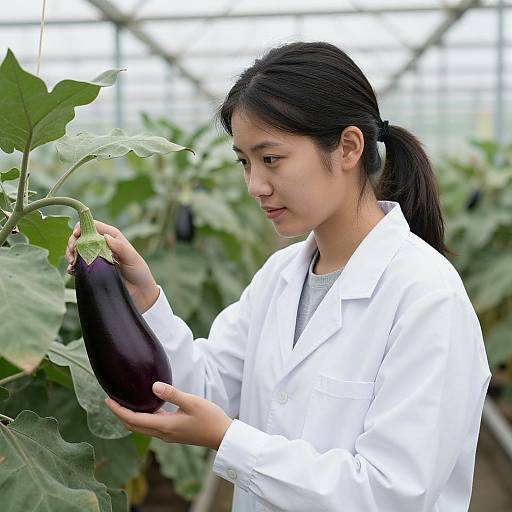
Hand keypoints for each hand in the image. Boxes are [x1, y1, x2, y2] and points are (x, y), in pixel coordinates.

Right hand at [66, 220, 158, 311]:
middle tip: (71, 252)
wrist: (139, 292)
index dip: (81, 227)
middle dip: (72, 242)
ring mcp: (96, 257)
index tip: (76, 234)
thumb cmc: (138, 272)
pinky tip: (72, 271)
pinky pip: (78, 266)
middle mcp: (102, 245)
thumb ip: (120, 247)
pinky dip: (72, 267)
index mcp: (112, 237)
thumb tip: (105, 237)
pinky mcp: (92, 270)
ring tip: (71, 263)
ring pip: (77, 250)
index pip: (93, 226)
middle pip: (81, 237)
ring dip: (70, 254)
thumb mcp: (132, 258)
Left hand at [105, 382, 232, 450]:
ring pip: (141, 427)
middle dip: (119, 414)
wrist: (222, 436)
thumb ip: (172, 394)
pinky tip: (145, 407)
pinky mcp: (172, 433)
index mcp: (164, 426)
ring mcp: (167, 435)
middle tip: (109, 400)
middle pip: (133, 425)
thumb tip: (153, 386)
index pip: (133, 420)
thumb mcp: (192, 402)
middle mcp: (162, 433)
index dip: (118, 410)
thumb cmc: (209, 418)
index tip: (107, 399)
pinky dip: (142, 417)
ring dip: (129, 416)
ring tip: (123, 402)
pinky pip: (151, 426)